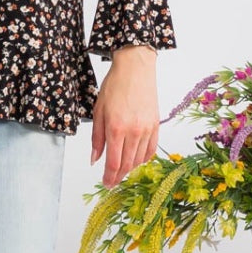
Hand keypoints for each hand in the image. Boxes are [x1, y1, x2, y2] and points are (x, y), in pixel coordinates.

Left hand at [90, 47, 159, 186]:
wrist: (135, 69)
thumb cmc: (115, 86)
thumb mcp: (98, 112)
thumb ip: (96, 139)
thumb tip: (95, 159)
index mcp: (116, 128)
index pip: (114, 163)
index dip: (109, 177)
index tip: (106, 183)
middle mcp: (133, 131)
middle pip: (127, 165)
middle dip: (118, 176)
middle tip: (112, 181)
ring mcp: (147, 129)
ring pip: (139, 160)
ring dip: (130, 169)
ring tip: (121, 170)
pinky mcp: (156, 125)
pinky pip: (151, 150)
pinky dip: (143, 158)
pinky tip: (135, 159)